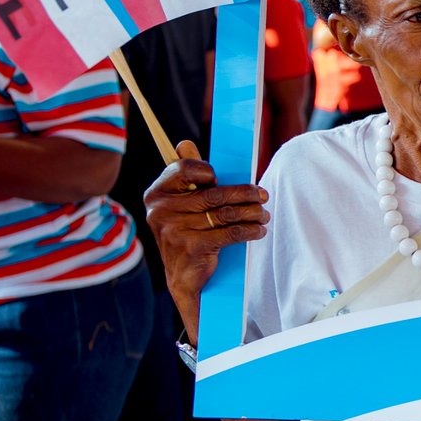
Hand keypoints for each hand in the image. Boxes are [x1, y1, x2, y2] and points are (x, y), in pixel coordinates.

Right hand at [144, 140, 268, 341]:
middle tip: (263, 194)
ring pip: (225, 214)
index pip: (184, 170)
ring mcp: (174, 231)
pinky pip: (229, 233)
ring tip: (264, 214)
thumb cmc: (188, 231)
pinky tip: (259, 230)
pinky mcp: (191, 248)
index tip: (221, 177)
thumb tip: (184, 143)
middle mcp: (161, 211)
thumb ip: (186, 175)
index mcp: (156, 194)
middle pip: (214, 194)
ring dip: (252, 213)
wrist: (182, 277)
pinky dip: (249, 230)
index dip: (206, 171)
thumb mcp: (184, 203)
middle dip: (245, 193)